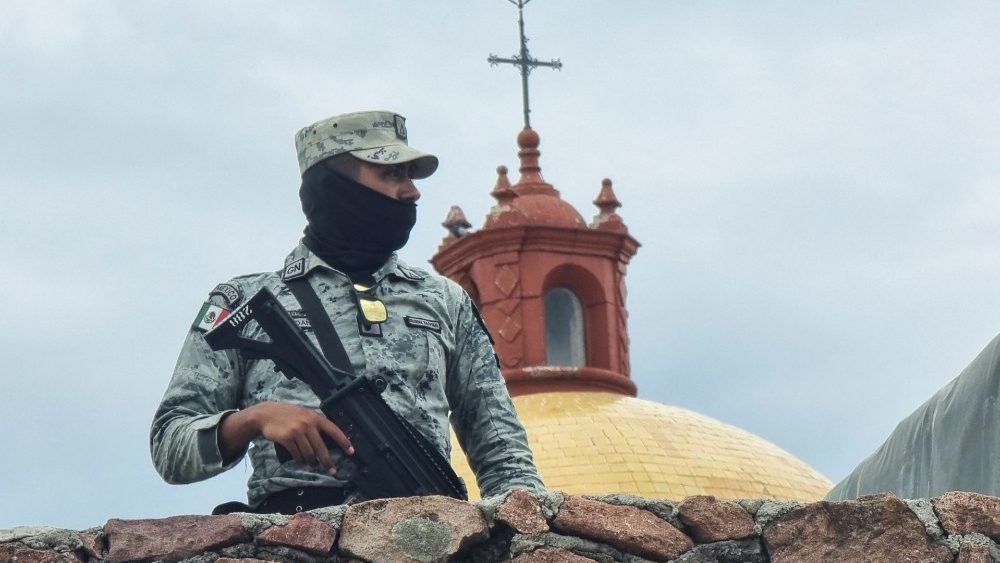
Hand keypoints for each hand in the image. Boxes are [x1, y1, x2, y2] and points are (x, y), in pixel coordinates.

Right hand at [220, 401, 353, 474]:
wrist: (267, 414)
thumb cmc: (288, 415)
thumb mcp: (305, 415)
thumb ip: (316, 425)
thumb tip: (328, 442)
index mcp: (316, 417)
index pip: (334, 430)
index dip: (343, 442)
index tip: (351, 452)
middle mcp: (308, 424)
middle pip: (321, 448)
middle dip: (327, 462)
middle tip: (332, 471)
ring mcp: (297, 431)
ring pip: (309, 453)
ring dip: (311, 462)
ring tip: (311, 463)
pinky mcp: (287, 438)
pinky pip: (297, 454)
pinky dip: (300, 460)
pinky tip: (300, 460)